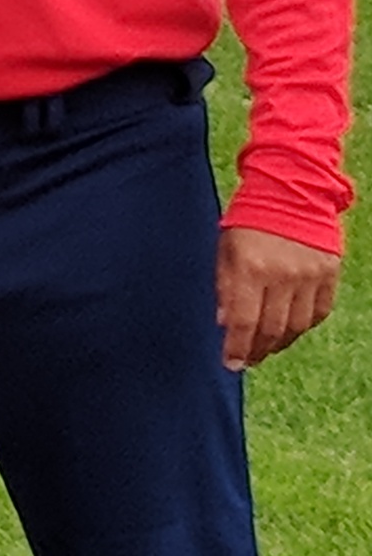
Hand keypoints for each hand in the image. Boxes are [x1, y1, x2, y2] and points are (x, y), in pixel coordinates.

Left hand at [217, 223, 338, 371]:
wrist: (291, 191)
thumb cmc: (249, 220)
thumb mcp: (226, 251)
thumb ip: (225, 288)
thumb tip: (225, 324)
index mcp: (252, 268)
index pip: (244, 322)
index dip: (237, 348)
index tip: (231, 364)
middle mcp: (284, 275)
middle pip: (272, 329)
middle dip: (257, 350)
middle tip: (248, 360)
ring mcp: (311, 275)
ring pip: (298, 325)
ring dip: (280, 342)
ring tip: (267, 348)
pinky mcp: (330, 273)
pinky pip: (320, 312)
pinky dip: (304, 326)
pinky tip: (290, 329)